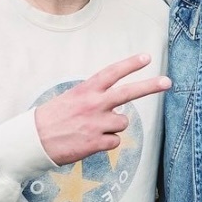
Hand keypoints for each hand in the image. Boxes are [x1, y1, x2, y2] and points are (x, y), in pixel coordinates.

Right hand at [35, 53, 170, 165]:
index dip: (130, 64)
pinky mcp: (96, 142)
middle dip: (150, 86)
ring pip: (122, 123)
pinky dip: (106, 143)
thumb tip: (116, 102)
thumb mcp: (71, 99)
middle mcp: (94, 104)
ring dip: (112, 127)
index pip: (112, 73)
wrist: (33, 140)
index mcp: (86, 90)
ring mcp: (96, 123)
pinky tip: (89, 142)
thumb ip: (94, 97)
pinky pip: (115, 142)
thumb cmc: (52, 119)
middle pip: (128, 92)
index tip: (147, 58)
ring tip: (92, 130)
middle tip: (168, 82)